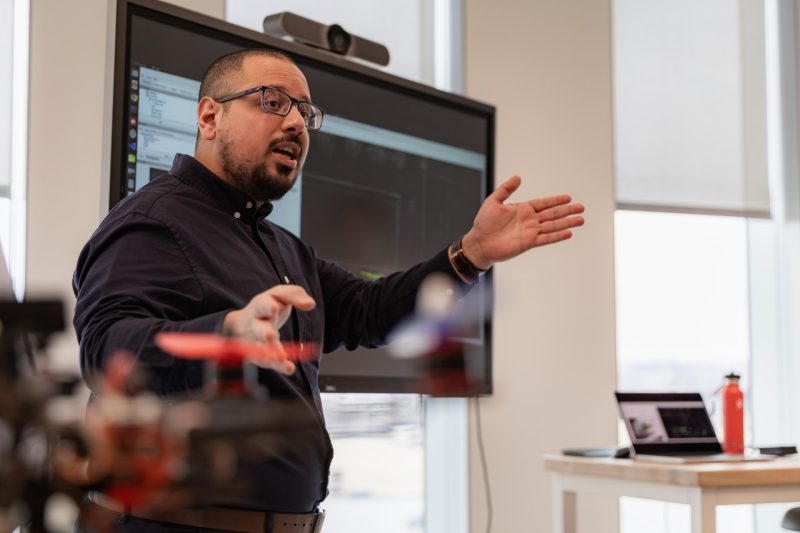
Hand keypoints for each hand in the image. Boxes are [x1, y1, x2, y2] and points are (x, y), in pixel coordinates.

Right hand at [222, 285, 315, 373]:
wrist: (243, 322)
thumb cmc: (267, 305)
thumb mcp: (280, 294)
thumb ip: (295, 295)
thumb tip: (311, 304)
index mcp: (260, 306)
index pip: (262, 305)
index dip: (267, 306)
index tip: (274, 308)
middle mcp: (255, 324)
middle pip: (258, 329)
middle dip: (264, 332)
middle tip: (271, 336)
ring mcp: (255, 341)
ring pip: (261, 348)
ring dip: (270, 353)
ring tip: (281, 358)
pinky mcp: (259, 354)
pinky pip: (267, 361)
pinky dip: (277, 365)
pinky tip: (289, 368)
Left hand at [461, 175, 584, 268]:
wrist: (479, 243)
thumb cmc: (484, 223)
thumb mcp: (493, 201)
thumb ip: (506, 189)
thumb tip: (518, 177)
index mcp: (522, 209)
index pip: (543, 203)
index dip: (556, 200)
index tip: (568, 197)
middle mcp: (529, 220)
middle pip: (552, 214)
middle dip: (567, 210)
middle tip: (582, 207)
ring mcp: (530, 232)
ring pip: (553, 226)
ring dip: (567, 223)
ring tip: (581, 220)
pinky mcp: (528, 243)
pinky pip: (546, 238)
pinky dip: (557, 236)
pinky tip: (568, 233)